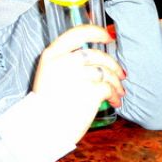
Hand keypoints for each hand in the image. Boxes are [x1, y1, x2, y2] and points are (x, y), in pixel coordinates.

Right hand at [33, 24, 125, 142]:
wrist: (42, 128)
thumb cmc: (46, 104)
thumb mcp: (48, 75)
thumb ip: (64, 62)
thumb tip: (93, 58)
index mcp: (51, 55)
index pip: (78, 33)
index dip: (97, 32)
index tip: (108, 36)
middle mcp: (64, 62)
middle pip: (96, 54)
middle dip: (112, 64)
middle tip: (120, 73)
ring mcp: (76, 76)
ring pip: (105, 71)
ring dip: (116, 82)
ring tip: (118, 91)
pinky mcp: (89, 92)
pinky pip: (108, 88)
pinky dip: (114, 94)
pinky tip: (113, 101)